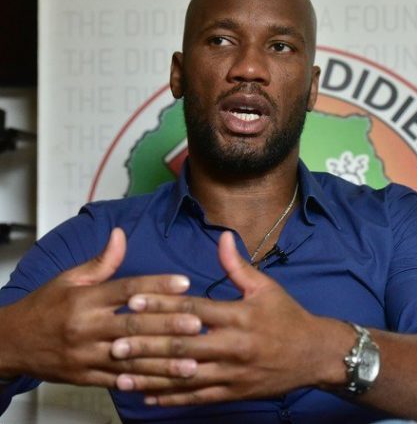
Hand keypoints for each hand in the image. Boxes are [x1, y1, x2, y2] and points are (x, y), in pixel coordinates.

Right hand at [0, 228, 201, 386]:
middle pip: (133, 325)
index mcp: (85, 299)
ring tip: (191, 362)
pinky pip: (117, 381)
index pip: (126, 289)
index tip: (184, 283)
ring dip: (163, 361)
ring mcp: (86, 355)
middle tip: (197, 323)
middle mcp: (86, 327)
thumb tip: (120, 234)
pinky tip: (165, 383)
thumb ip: (101, 261)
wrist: (11, 342)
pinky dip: (142, 382)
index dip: (156, 285)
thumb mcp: (68, 279)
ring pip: (130, 359)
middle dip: (167, 325)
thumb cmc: (44, 306)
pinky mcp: (85, 377)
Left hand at [112, 231, 351, 404]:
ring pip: (185, 376)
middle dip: (146, 345)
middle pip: (182, 345)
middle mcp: (232, 346)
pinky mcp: (234, 393)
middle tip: (114, 344)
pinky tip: (148, 397)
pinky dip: (172, 398)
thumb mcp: (266, 287)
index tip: (133, 301)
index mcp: (238, 316)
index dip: (161, 305)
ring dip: (151, 377)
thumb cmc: (288, 316)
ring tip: (120, 377)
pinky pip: (198, 397)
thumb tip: (223, 237)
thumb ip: (238, 266)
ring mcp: (232, 373)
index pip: (192, 309)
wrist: (314, 355)